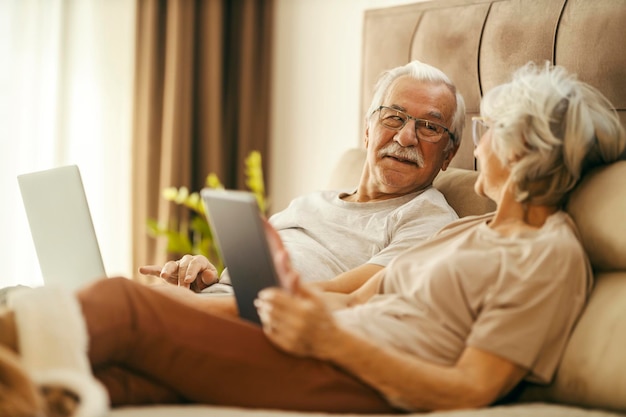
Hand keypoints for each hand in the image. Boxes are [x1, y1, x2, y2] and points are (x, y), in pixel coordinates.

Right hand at [138, 254, 218, 291]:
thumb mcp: (212, 280)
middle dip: (182, 277)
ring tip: (163, 276)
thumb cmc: (207, 283)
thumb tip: (206, 273)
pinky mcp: (167, 273)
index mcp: (199, 261)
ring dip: (166, 270)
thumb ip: (210, 277)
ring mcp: (176, 267)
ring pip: (170, 265)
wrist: (201, 286)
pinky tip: (142, 270)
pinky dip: (150, 270)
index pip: (195, 263)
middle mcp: (187, 261)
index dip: (191, 271)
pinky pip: (158, 270)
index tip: (188, 280)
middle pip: (183, 266)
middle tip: (183, 289)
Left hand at [255, 219, 338, 357]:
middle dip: (263, 304)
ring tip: (264, 310)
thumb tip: (293, 272)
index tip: (263, 293)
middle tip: (260, 301)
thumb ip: (300, 286)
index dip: (266, 294)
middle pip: (270, 309)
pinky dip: (267, 326)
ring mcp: (293, 337)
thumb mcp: (316, 298)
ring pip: (268, 321)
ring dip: (264, 314)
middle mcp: (298, 324)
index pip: (276, 298)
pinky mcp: (289, 347)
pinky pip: (271, 334)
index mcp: (304, 309)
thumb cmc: (322, 314)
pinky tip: (269, 322)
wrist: (331, 340)